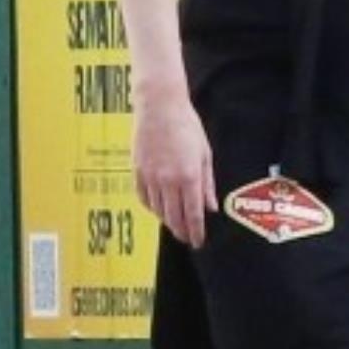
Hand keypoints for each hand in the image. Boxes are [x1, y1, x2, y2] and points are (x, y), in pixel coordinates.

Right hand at [133, 85, 216, 249]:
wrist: (159, 106)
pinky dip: (151, 207)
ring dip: (167, 221)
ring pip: (158, 210)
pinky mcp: (137, 171)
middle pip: (174, 217)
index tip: (198, 242)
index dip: (196, 232)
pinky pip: (143, 197)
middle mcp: (169, 180)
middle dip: (182, 231)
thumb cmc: (186, 125)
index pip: (193, 215)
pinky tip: (158, 209)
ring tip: (174, 225)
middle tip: (187, 238)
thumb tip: (211, 207)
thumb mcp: (204, 154)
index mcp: (189, 176)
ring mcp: (150, 176)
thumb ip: (207, 183)